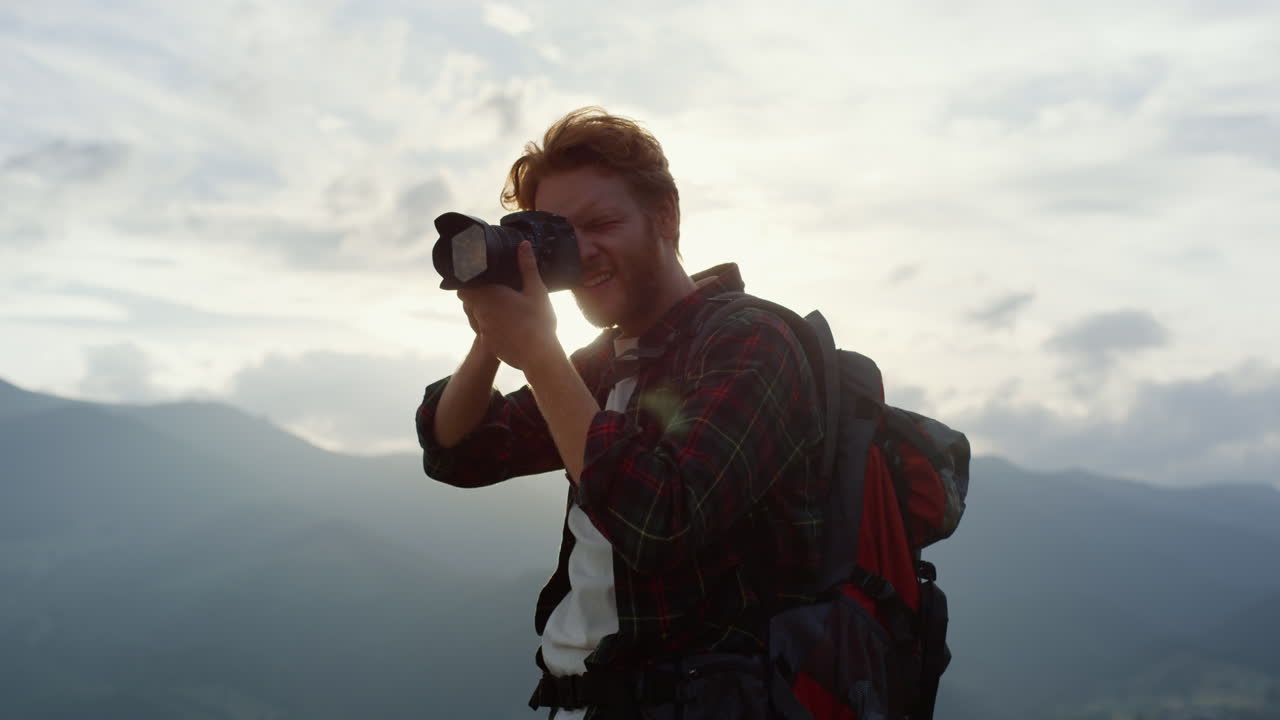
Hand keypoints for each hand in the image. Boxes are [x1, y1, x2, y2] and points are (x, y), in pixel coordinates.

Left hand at [456, 241, 560, 371]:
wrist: (539, 356)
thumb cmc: (538, 321)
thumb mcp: (536, 291)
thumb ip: (527, 267)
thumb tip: (524, 244)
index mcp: (488, 297)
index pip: (462, 289)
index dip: (466, 284)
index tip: (476, 281)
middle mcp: (481, 314)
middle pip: (470, 303)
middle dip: (479, 298)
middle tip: (496, 293)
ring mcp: (484, 332)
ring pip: (478, 319)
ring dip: (486, 314)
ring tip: (504, 310)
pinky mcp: (490, 345)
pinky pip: (486, 333)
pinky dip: (494, 329)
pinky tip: (510, 328)